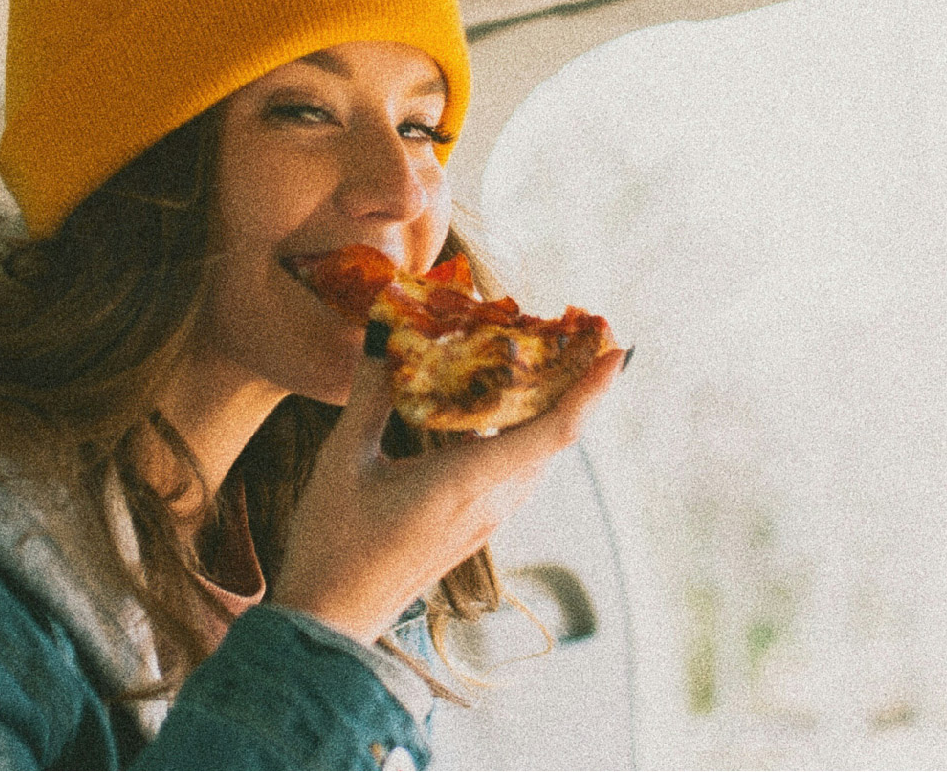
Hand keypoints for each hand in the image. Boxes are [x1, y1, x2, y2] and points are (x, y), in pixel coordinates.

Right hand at [270, 345, 625, 643]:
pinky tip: (493, 407)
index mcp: (467, 482)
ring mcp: (486, 519)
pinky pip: (514, 470)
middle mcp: (491, 502)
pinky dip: (519, 431)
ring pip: (535, 454)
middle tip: (575, 330)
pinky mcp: (475, 528)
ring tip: (540, 358)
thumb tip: (385, 335)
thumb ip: (369, 395)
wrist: (331, 615)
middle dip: (573, 382)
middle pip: (553, 435)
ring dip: (547, 407)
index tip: (615, 350)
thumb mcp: (344, 459)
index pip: (552, 432)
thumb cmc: (333, 540)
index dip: (590, 390)